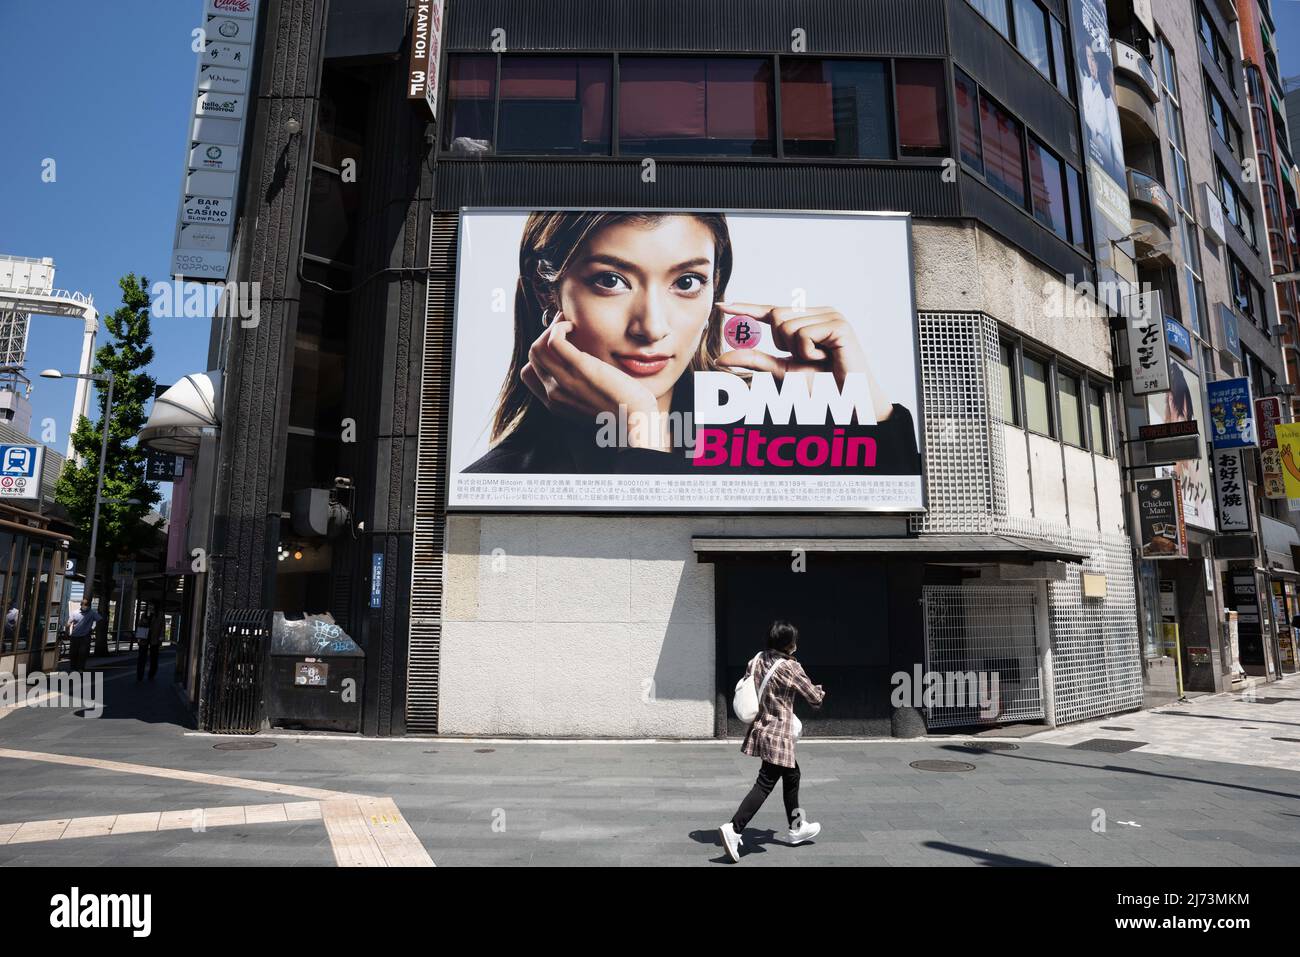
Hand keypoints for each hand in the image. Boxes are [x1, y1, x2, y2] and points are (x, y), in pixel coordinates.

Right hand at [520, 314, 668, 450]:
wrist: (636, 420)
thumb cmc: (623, 411)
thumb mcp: (593, 405)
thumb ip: (582, 391)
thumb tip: (586, 372)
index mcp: (555, 403)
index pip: (529, 373)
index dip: (541, 354)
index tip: (558, 343)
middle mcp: (554, 394)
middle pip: (533, 357)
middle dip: (545, 336)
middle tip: (564, 327)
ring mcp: (564, 382)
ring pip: (537, 348)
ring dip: (551, 330)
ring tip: (568, 325)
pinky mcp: (580, 369)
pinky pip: (553, 341)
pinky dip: (559, 327)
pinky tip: (574, 326)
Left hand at [714, 302, 892, 421]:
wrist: (850, 401)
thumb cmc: (821, 387)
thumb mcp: (781, 371)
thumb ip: (754, 361)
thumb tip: (722, 357)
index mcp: (807, 320)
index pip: (771, 311)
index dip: (746, 308)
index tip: (722, 306)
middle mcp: (819, 313)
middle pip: (776, 316)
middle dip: (782, 343)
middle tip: (806, 358)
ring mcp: (831, 316)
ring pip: (787, 326)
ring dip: (796, 351)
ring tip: (818, 360)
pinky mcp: (839, 324)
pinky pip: (803, 334)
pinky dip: (808, 352)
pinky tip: (825, 359)